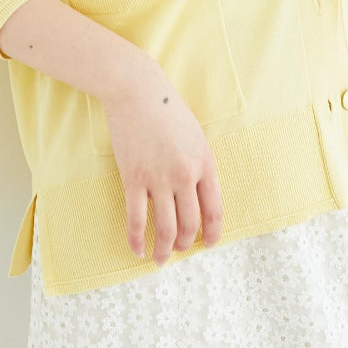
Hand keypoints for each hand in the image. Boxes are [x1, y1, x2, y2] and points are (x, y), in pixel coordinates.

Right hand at [102, 62, 223, 264]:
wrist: (137, 89)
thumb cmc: (166, 107)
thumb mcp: (194, 134)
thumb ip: (197, 163)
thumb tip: (195, 193)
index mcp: (205, 162)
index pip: (214, 210)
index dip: (212, 233)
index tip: (208, 244)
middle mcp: (185, 175)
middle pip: (189, 223)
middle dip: (185, 243)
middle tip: (179, 250)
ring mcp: (159, 178)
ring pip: (165, 228)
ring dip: (164, 249)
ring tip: (160, 258)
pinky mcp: (133, 179)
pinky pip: (136, 219)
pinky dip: (136, 239)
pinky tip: (136, 249)